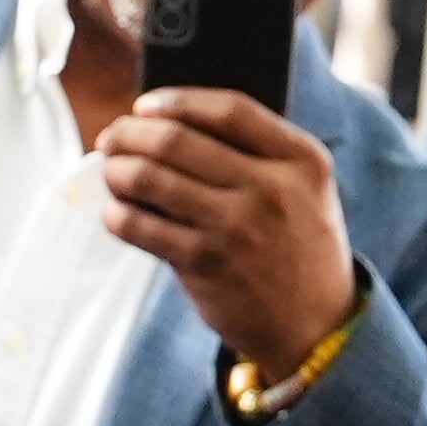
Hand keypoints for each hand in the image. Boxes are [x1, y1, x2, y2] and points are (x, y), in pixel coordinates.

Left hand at [95, 89, 360, 388]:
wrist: (315, 325)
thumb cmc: (299, 247)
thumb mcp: (305, 189)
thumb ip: (260, 153)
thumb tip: (173, 124)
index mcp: (301, 160)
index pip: (229, 110)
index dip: (177, 100)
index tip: (146, 105)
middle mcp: (270, 189)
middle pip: (178, 140)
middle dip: (131, 133)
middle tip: (112, 139)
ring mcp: (236, 228)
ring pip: (150, 178)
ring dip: (117, 171)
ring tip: (111, 172)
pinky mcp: (205, 264)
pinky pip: (141, 227)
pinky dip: (118, 215)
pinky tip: (116, 213)